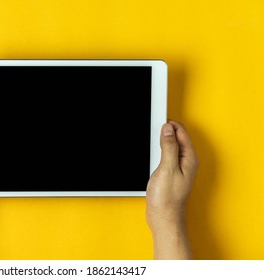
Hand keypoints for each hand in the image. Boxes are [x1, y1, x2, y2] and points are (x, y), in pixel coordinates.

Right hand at [146, 120, 198, 258]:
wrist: (163, 217)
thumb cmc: (167, 198)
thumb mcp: (167, 168)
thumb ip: (168, 147)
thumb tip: (167, 130)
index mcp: (189, 159)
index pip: (182, 133)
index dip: (170, 124)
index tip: (158, 120)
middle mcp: (186, 162)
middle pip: (177, 138)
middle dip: (166, 130)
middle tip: (154, 125)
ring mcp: (179, 168)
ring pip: (171, 146)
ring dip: (162, 140)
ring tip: (153, 135)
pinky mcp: (171, 173)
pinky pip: (166, 155)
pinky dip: (159, 150)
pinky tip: (152, 152)